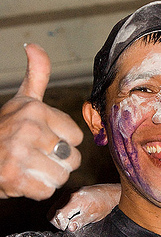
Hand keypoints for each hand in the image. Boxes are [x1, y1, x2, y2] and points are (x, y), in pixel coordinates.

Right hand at [0, 44, 82, 199]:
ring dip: (46, 177)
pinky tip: (21, 179)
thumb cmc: (6, 129)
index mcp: (36, 109)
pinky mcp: (12, 177)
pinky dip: (35, 190)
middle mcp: (27, 128)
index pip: (77, 138)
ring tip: (28, 166)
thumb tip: (33, 45)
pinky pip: (46, 191)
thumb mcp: (23, 100)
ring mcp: (17, 152)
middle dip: (57, 162)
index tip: (43, 138)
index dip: (63, 142)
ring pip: (61, 176)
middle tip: (34, 155)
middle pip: (72, 159)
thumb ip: (37, 74)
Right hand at [50, 183, 120, 230]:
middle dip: (58, 222)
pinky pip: (59, 204)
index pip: (58, 215)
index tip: (69, 228)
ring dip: (60, 217)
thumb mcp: (93, 216)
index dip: (61, 225)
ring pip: (54, 208)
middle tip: (70, 226)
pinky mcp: (69, 192)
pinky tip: (72, 214)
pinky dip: (62, 211)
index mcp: (75, 199)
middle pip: (53, 212)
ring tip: (71, 220)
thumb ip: (80, 222)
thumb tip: (70, 228)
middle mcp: (69, 194)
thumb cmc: (104, 205)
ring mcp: (69, 192)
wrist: (111, 194)